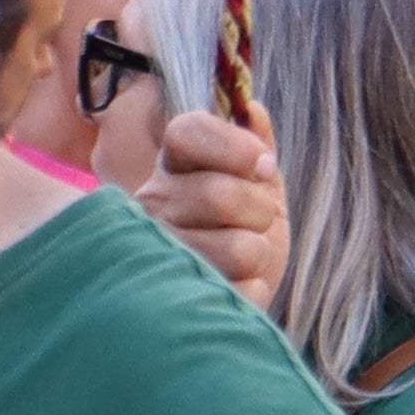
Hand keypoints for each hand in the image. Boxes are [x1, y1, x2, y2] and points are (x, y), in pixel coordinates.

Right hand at [137, 102, 286, 310]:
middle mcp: (152, 206)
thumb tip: (253, 110)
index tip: (263, 166)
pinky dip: (252, 291)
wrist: (226, 300)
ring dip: (258, 256)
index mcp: (171, 168)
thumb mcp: (256, 184)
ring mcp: (157, 256)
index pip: (186, 132)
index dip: (233, 146)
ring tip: (241, 260)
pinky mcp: (173, 304)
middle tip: (255, 222)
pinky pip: (244, 292)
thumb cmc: (241, 232)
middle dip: (259, 210)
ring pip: (239, 249)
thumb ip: (257, 144)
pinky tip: (231, 290)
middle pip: (221, 194)